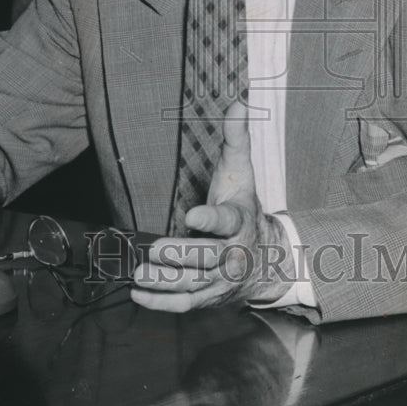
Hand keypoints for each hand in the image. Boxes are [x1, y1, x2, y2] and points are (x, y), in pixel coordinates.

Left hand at [131, 102, 295, 311]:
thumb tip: (238, 101)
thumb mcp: (242, 172)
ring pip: (192, 283)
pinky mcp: (209, 297)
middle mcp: (232, 254)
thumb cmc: (245, 208)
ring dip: (164, 281)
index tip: (193, 216)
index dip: (210, 219)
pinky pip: (185, 304)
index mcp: (239, 221)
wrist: (269, 259)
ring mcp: (220, 280)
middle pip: (206, 257)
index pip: (225, 220)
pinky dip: (161, 303)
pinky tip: (138, 294)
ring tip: (138, 272)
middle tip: (153, 248)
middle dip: (179, 254)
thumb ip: (236, 139)